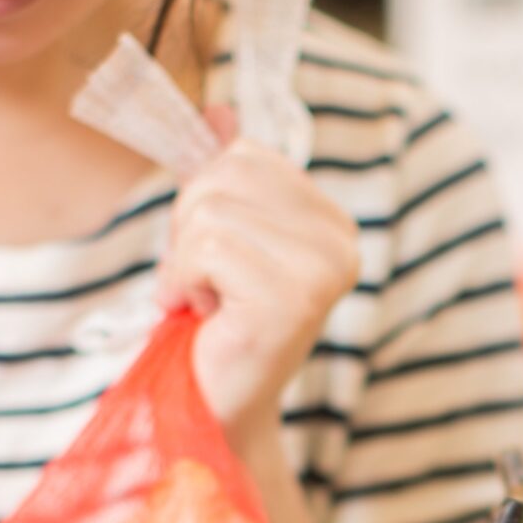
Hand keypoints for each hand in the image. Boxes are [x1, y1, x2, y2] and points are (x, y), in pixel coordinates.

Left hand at [159, 124, 359, 432]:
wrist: (215, 410)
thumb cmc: (214, 327)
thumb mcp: (218, 237)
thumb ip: (221, 175)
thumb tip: (218, 112)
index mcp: (331, 222)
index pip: (244, 155)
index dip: (205, 199)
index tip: (216, 260)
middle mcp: (340, 241)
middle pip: (226, 172)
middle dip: (190, 225)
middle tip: (206, 283)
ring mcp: (322, 270)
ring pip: (210, 208)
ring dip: (184, 259)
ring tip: (208, 303)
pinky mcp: (292, 299)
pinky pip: (206, 247)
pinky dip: (182, 282)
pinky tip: (205, 317)